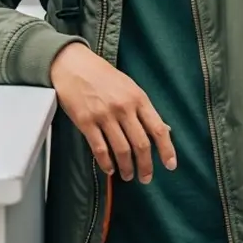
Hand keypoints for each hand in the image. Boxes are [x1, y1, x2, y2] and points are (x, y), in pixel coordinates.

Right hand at [50, 43, 176, 184]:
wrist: (72, 64)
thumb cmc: (102, 75)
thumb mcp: (129, 86)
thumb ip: (145, 109)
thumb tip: (164, 130)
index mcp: (138, 98)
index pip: (158, 129)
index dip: (167, 150)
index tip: (170, 166)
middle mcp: (123, 108)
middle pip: (141, 145)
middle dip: (146, 166)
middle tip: (146, 178)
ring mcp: (103, 115)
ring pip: (121, 150)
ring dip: (126, 168)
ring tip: (127, 176)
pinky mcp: (85, 121)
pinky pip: (99, 148)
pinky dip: (106, 163)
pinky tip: (109, 168)